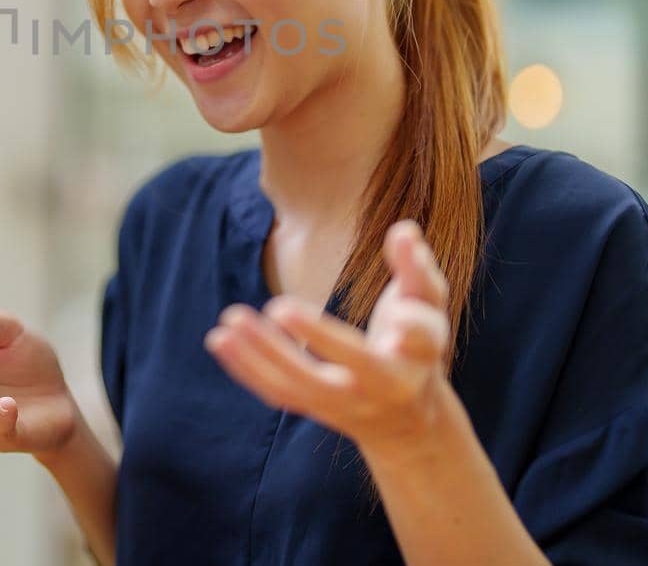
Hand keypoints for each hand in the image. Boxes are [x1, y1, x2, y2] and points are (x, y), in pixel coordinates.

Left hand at [203, 219, 452, 452]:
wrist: (405, 419)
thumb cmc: (417, 346)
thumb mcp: (428, 307)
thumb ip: (417, 269)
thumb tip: (404, 229)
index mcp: (413, 360)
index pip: (419, 343)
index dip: (411, 330)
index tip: (396, 322)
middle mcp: (378, 389)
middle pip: (344, 369)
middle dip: (312, 340)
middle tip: (277, 306)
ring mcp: (342, 405)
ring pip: (298, 386)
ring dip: (259, 356)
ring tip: (229, 321)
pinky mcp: (313, 410)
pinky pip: (276, 393)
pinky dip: (246, 369)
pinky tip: (219, 340)